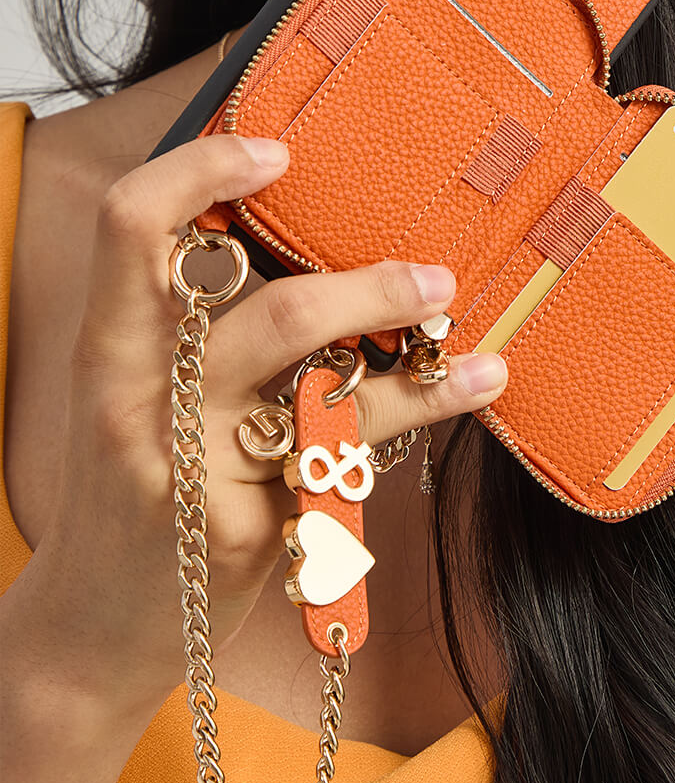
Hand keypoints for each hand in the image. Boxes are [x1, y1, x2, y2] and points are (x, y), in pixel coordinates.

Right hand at [17, 134, 506, 711]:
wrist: (90, 631)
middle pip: (272, 317)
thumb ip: (184, 320)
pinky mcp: (250, 533)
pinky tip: (476, 383)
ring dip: (413, 350)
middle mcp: (146, 405)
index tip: (276, 151)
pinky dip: (423, 407)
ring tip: (456, 311)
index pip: (130, 227)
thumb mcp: (128, 392)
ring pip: (329, 394)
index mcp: (109, 350)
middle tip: (430, 271)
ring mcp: (200, 474)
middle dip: (368, 289)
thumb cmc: (131, 487)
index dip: (202, 171)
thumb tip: (280, 222)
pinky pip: (352, 456)